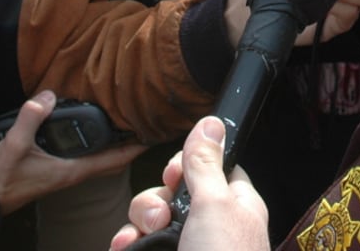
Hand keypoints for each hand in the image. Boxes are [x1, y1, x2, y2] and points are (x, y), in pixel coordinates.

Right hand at [0, 91, 145, 215]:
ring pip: (96, 155)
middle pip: (110, 156)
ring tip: (122, 120)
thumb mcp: (15, 144)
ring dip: (110, 140)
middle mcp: (72, 172)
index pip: (113, 160)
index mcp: (72, 170)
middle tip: (142, 120)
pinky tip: (86, 125)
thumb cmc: (2, 177)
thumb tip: (47, 95)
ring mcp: (64, 170)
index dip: (134, 148)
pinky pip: (80, 152)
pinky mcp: (53, 166)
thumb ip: (31, 118)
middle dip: (127, 141)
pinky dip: (90, 140)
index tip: (153, 134)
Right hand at [110, 117, 269, 250]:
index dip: (188, 166)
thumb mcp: (217, 206)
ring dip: (137, 223)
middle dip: (155, 199)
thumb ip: (206, 164)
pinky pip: (137, 248)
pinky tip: (124, 249)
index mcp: (235, 207)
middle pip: (172, 194)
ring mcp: (186, 250)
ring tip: (140, 237)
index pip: (211, 170)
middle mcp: (210, 229)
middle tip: (161, 215)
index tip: (177, 172)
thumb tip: (212, 120)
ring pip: (150, 222)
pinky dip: (127, 246)